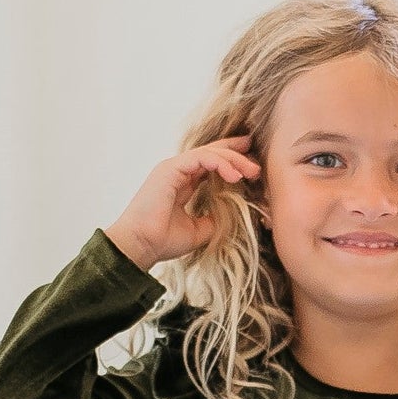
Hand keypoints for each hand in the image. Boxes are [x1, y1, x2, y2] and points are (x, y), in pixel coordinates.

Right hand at [104, 134, 260, 270]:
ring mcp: (172, 168)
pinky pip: (201, 158)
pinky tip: (234, 175)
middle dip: (236, 155)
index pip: (209, 164)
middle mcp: (177, 172)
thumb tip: (232, 213)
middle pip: (211, 153)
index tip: (251, 164)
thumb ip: (214, 218)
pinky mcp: (170, 168)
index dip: (230, 160)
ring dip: (232, 160)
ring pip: (209, 152)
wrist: (140, 246)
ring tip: (251, 172)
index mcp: (181, 184)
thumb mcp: (199, 230)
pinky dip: (220, 163)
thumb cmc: (162, 241)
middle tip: (256, 166)